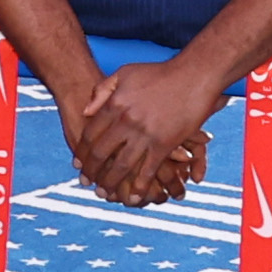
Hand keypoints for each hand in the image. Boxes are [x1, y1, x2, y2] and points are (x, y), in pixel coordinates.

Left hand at [71, 54, 220, 208]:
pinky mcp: (164, 144)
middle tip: (86, 182)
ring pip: (121, 166)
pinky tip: (134, 198)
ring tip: (104, 193)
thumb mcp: (124, 73)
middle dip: (91, 172)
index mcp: (114, 104)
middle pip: (101, 153)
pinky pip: (148, 171)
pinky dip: (140, 187)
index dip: (82, 152)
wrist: (193, 75)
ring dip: (110, 183)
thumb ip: (102, 90)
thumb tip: (85, 112)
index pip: (89, 135)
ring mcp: (144, 134)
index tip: (78, 164)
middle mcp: (125, 121)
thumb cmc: (159, 73)